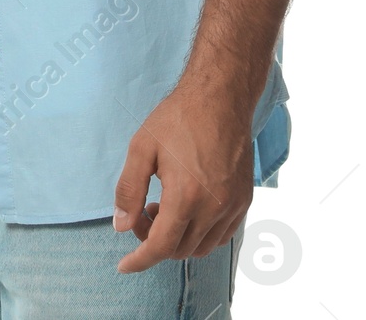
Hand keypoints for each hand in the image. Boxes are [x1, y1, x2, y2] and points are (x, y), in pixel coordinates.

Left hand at [112, 79, 256, 271]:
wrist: (220, 99)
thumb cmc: (177, 119)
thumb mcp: (141, 149)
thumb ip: (129, 190)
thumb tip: (121, 226)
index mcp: (186, 197)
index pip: (162, 246)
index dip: (140, 260)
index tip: (124, 266)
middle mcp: (214, 208)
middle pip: (181, 250)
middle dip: (155, 242)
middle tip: (142, 214)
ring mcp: (233, 206)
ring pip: (203, 246)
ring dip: (178, 239)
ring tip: (161, 208)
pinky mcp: (244, 200)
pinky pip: (222, 235)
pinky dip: (200, 234)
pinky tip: (185, 210)